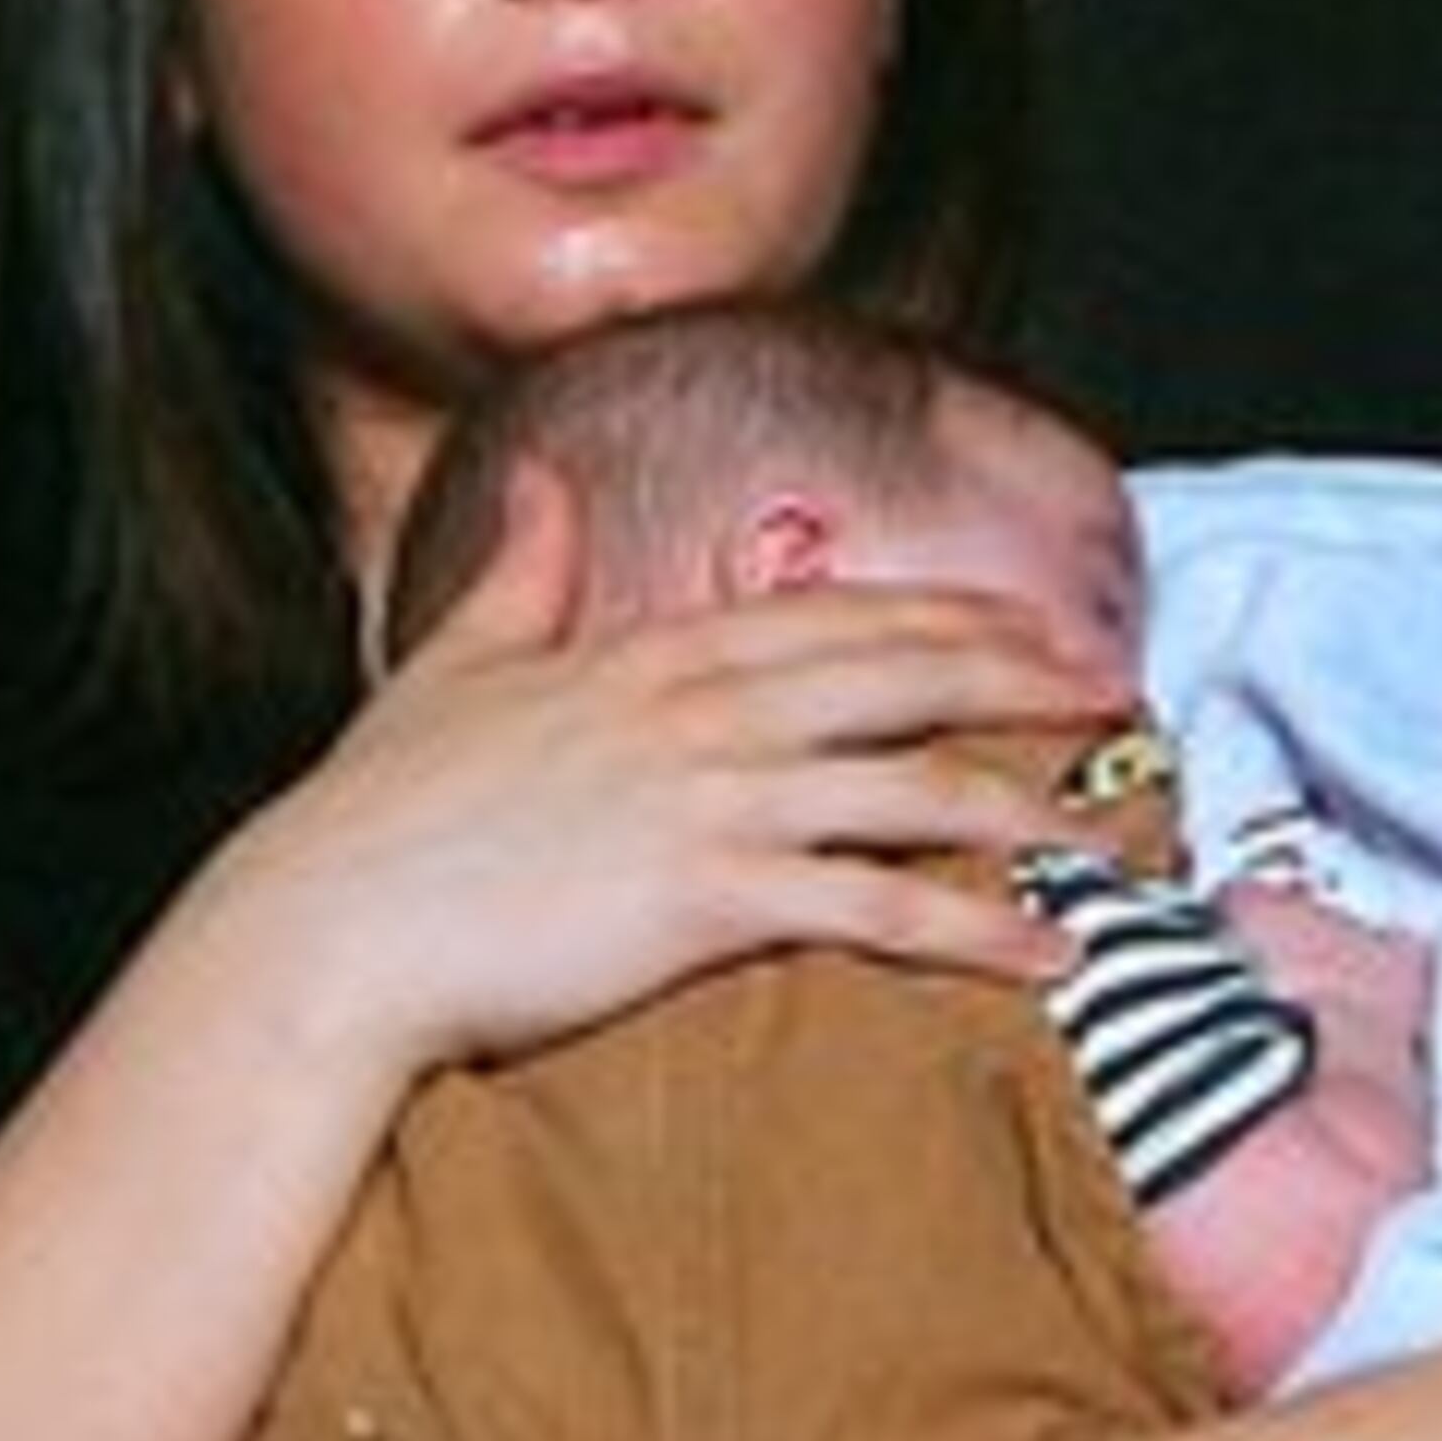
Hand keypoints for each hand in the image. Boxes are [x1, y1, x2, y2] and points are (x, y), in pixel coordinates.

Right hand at [222, 466, 1080, 1088]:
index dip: (944, 615)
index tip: (1027, 620)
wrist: (328, 929)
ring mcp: (709, 801)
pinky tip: (1046, 954)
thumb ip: (518, 576)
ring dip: (1022, 807)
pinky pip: (876, 908)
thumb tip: (540, 486)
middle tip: (1114, 691)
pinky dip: (973, 931)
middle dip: (1020, 676)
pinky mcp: (709, 898)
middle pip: (899, 674)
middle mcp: (697, 713)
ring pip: (909, 787)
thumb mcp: (450, 668)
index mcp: (648, 657)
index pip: (831, 616)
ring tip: (1105, 832)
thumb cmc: (374, 823)